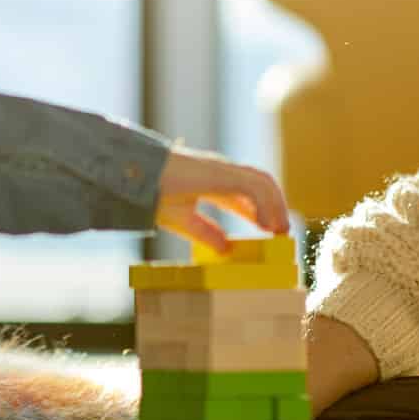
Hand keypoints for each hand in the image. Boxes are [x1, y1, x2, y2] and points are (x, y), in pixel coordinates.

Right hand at [155, 145, 289, 251]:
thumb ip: (205, 233)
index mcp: (212, 182)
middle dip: (274, 206)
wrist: (137, 179)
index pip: (245, 194)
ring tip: (279, 229)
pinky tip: (264, 223)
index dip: (259, 211)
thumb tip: (225, 249)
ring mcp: (223, 170)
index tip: (269, 231)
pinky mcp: (223, 172)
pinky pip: (253, 186)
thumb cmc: (153, 195)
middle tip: (281, 232)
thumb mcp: (183, 221)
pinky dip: (264, 204)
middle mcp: (221, 173)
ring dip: (275, 204)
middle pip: (259, 184)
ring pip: (262, 181)